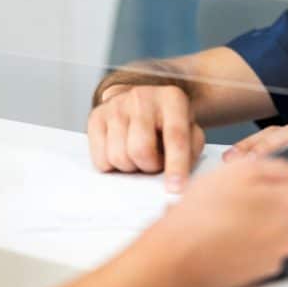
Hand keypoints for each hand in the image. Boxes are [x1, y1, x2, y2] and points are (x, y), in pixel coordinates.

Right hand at [87, 85, 204, 192]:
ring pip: (118, 157)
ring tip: (139, 156)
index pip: (175, 136)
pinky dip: (112, 166)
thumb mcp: (190, 130)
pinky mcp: (96, 116)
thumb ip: (191, 151)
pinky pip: (100, 159)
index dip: (176, 165)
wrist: (143, 101)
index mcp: (172, 99)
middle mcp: (142, 98)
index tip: (176, 188)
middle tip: (155, 163)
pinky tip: (122, 152)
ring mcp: (116, 105)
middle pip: (141, 150)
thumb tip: (178, 179)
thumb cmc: (169, 122)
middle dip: (149, 166)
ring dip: (130, 167)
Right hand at [147, 157, 287, 286]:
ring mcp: (275, 257)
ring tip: (228, 215)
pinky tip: (225, 233)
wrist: (178, 255)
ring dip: (259, 221)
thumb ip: (280, 168)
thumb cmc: (203, 212)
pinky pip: (261, 250)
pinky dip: (248, 241)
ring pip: (275, 231)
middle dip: (273, 201)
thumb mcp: (241, 170)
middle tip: (240, 194)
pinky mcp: (258, 273)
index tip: (273, 179)